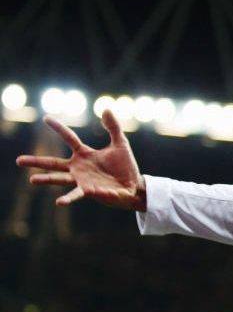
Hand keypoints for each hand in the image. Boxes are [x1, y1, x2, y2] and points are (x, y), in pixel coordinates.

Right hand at [15, 109, 146, 210]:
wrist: (134, 186)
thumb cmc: (125, 166)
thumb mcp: (120, 144)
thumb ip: (113, 127)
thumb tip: (106, 108)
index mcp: (84, 154)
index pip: (69, 138)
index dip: (58, 128)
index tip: (46, 118)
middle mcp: (79, 167)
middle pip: (54, 163)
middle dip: (36, 161)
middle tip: (18, 160)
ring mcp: (82, 180)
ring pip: (60, 179)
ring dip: (47, 179)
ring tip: (32, 180)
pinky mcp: (90, 191)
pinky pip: (77, 194)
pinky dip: (69, 198)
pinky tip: (59, 202)